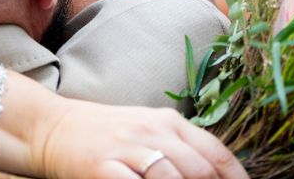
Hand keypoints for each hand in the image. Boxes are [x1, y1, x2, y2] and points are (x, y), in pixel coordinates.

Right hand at [31, 97, 248, 177]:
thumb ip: (180, 148)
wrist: (56, 127)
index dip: (236, 177)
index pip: (215, 151)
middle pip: (199, 169)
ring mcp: (127, 148)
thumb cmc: (108, 133)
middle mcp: (153, 131)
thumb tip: (213, 172)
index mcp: (168, 120)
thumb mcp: (148, 130)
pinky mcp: (103, 167)